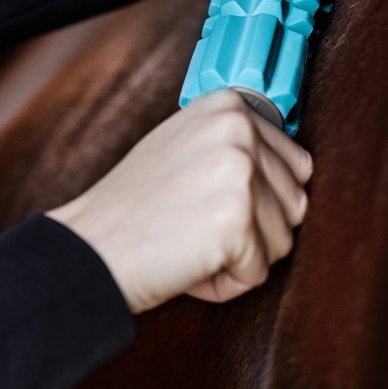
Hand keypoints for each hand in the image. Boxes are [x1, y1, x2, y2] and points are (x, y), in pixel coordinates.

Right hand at [47, 90, 311, 313]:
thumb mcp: (188, 144)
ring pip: (283, 239)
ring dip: (242, 257)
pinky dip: (228, 282)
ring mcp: (239, 172)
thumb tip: (298, 168)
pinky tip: (190, 264)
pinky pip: (259, 271)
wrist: (89, 248)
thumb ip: (238, 144)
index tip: (212, 201)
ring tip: (193, 242)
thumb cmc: (135, 207)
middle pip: (295, 203)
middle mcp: (240, 129)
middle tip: (199, 227)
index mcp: (231, 105)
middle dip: (256, 230)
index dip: (260, 200)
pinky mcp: (236, 219)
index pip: (297, 166)